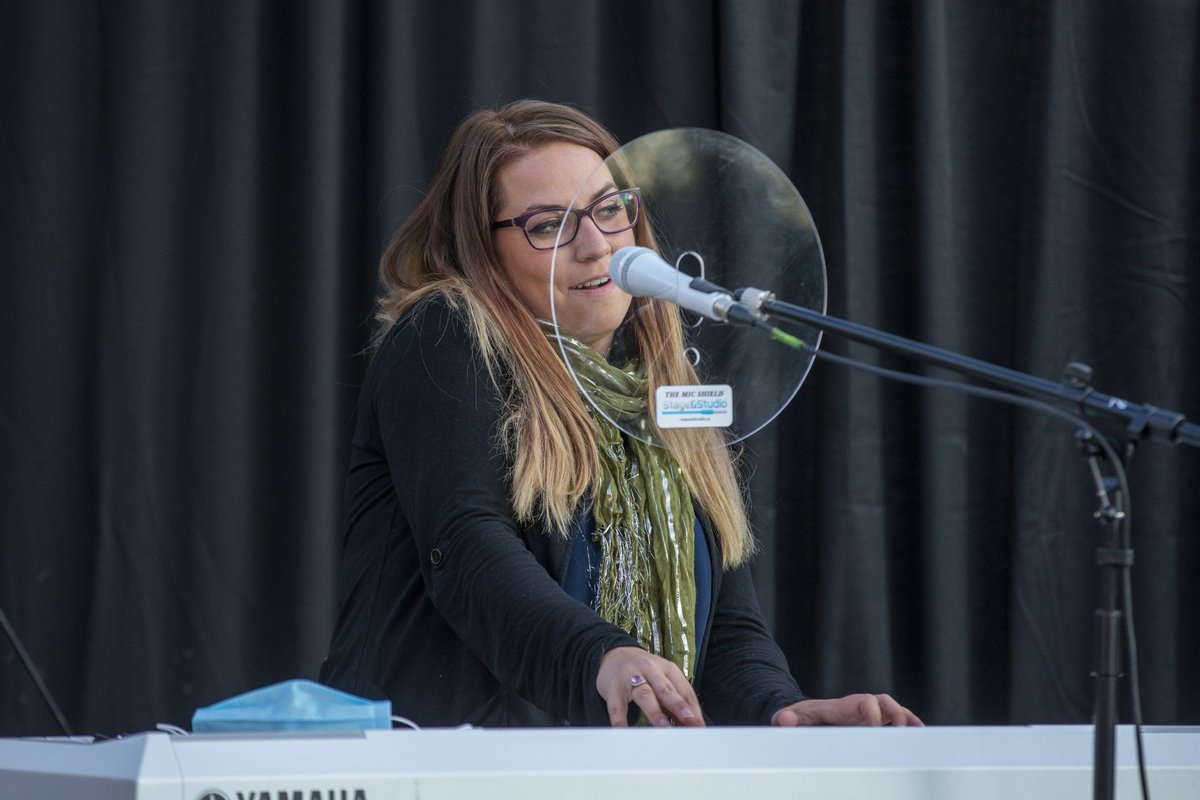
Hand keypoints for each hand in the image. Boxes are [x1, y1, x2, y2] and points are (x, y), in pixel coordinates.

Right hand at [596, 646, 705, 727]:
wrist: (614, 654)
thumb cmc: (644, 671)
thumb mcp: (663, 678)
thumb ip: (676, 698)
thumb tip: (692, 724)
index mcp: (667, 669)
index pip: (684, 690)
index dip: (693, 709)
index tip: (700, 727)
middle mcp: (650, 671)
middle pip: (666, 689)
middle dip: (678, 705)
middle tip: (689, 720)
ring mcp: (630, 678)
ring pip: (644, 695)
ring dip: (655, 711)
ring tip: (664, 727)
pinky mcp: (613, 688)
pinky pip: (617, 707)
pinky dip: (621, 721)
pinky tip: (625, 732)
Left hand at [771, 693, 922, 726]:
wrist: (801, 715)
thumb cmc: (797, 718)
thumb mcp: (790, 718)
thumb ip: (787, 718)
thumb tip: (784, 719)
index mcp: (840, 706)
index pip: (862, 702)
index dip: (870, 712)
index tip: (875, 728)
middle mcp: (856, 707)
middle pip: (881, 701)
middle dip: (894, 712)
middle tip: (902, 728)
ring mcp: (864, 714)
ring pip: (890, 709)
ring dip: (905, 717)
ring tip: (918, 732)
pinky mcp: (869, 722)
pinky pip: (891, 719)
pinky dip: (906, 722)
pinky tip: (918, 733)